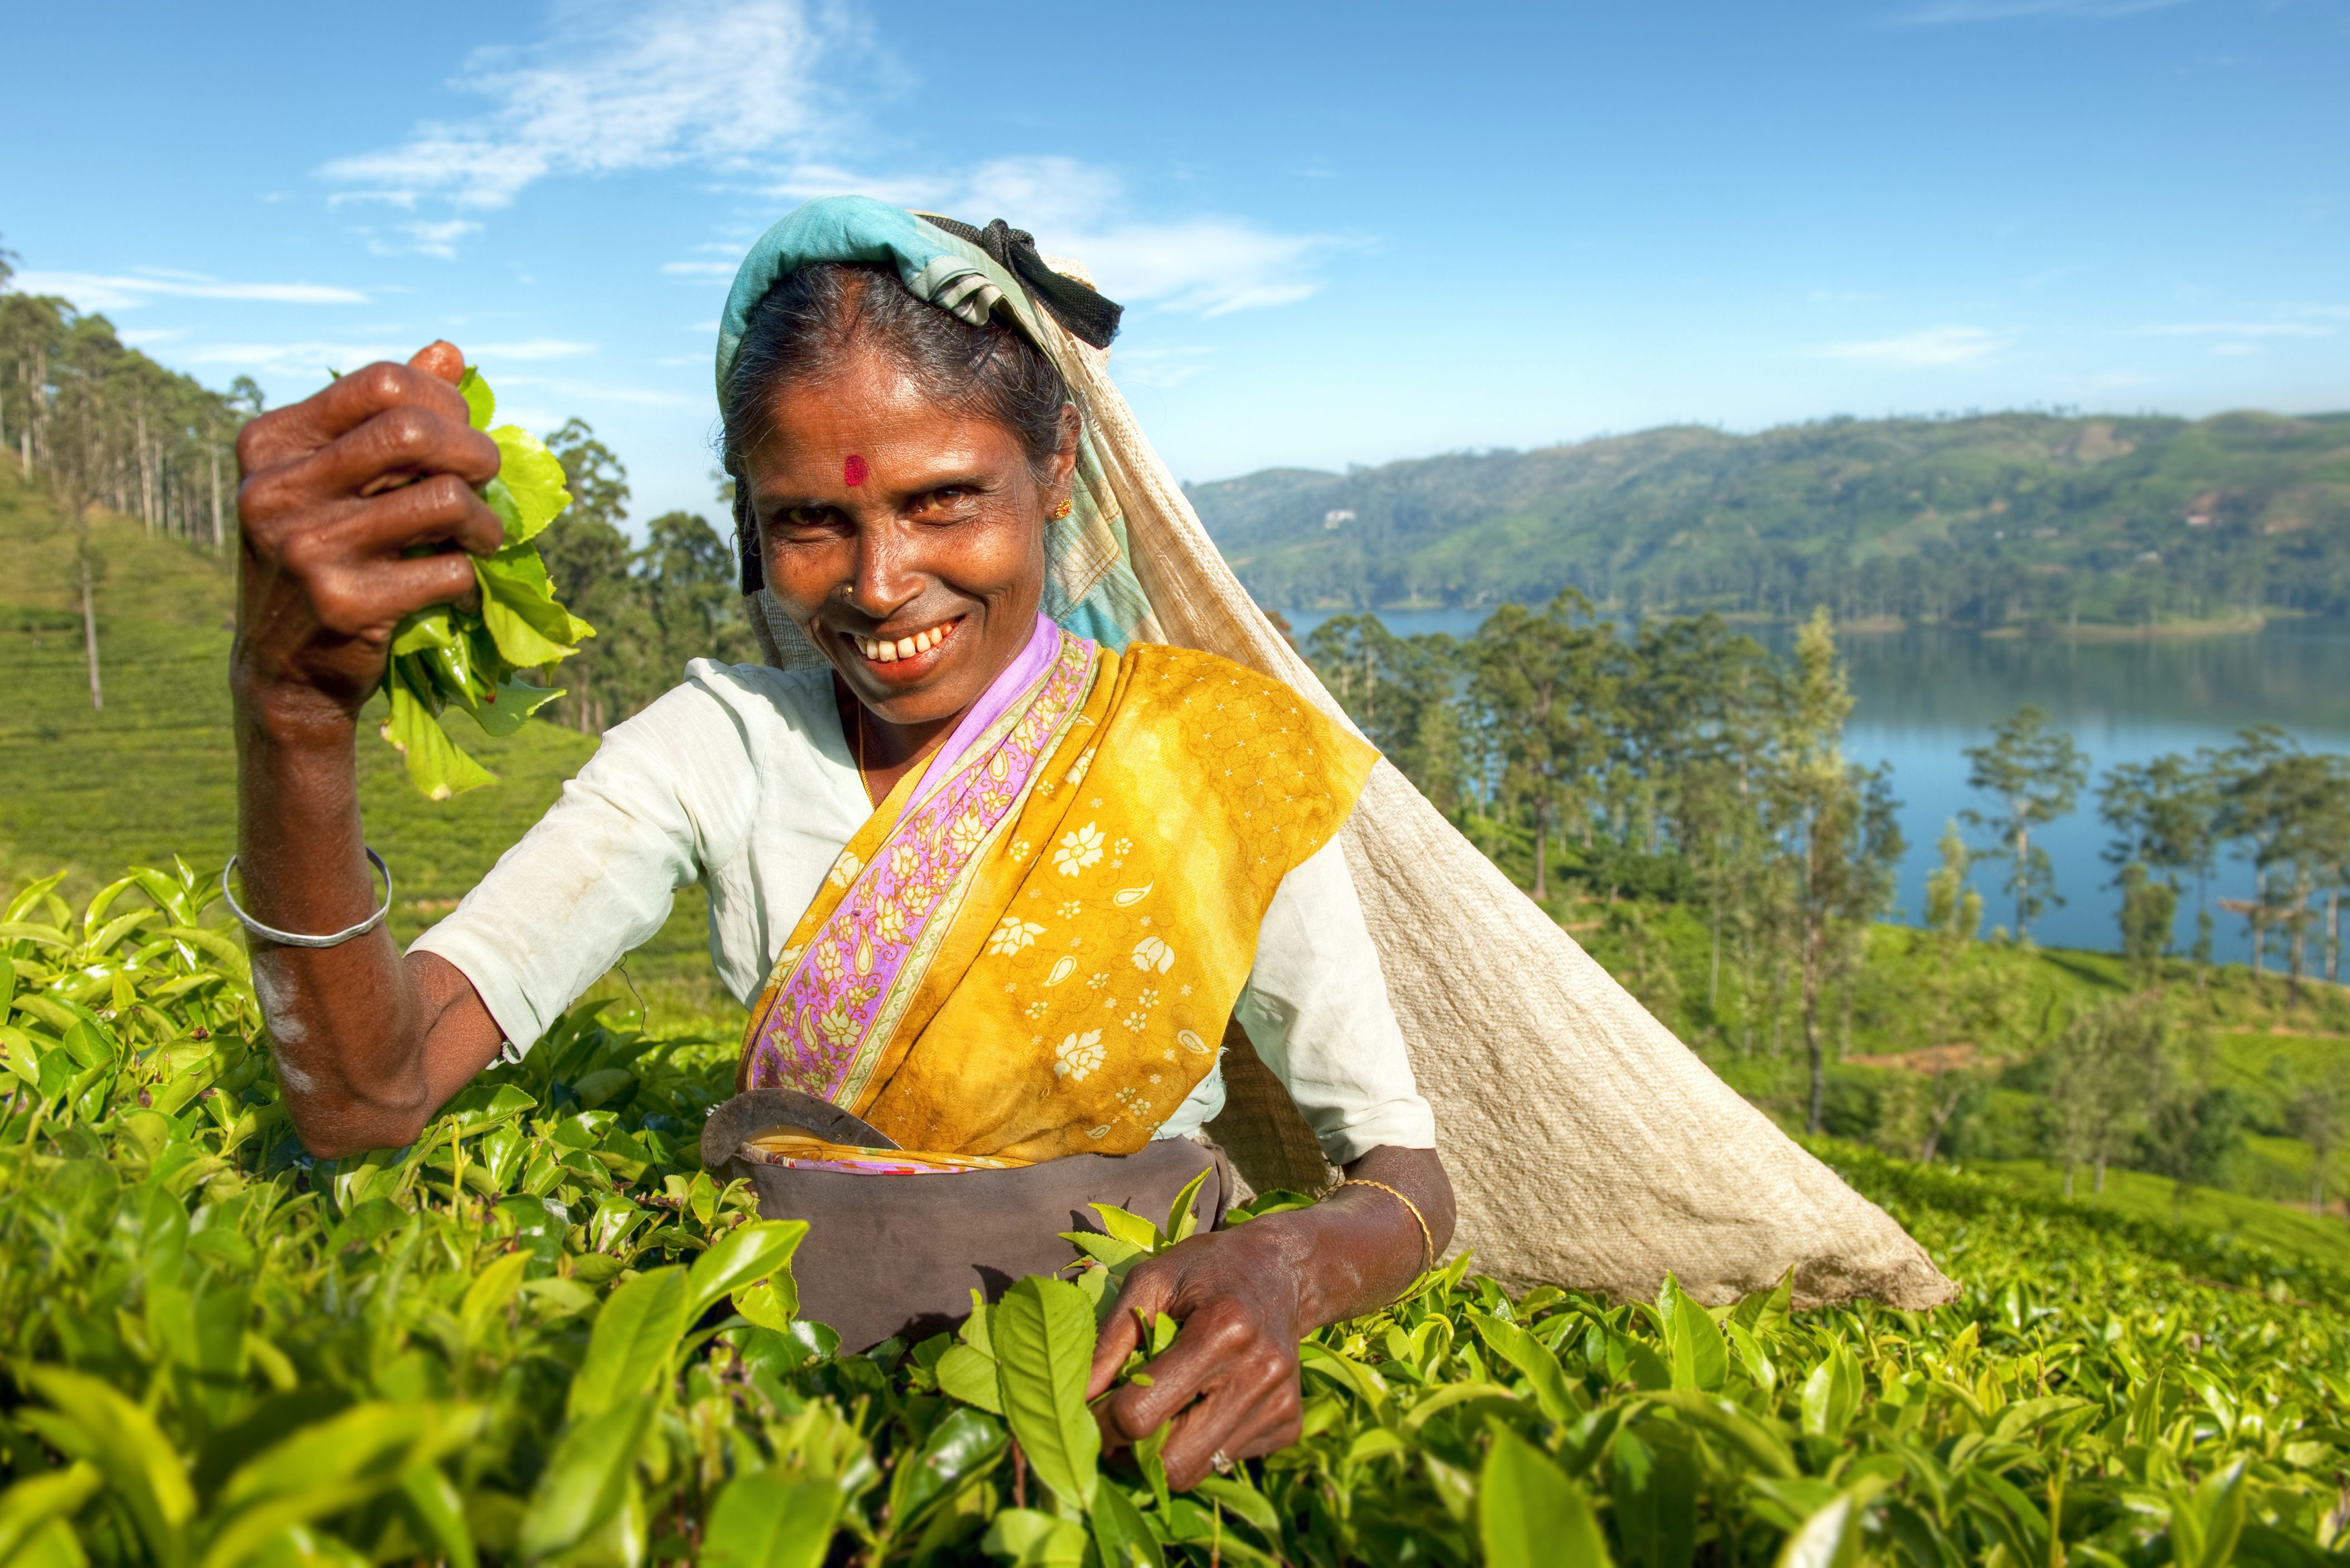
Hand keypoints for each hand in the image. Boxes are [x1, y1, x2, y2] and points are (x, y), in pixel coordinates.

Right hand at [232, 342, 503, 734]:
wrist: (284, 671)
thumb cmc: (322, 557)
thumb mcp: (332, 481)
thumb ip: (384, 417)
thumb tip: (449, 351)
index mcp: (268, 444)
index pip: (379, 382)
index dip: (443, 399)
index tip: (462, 429)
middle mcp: (275, 490)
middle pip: (414, 431)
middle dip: (476, 451)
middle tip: (488, 478)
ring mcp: (306, 548)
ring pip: (443, 499)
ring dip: (485, 522)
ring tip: (484, 539)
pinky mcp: (344, 604)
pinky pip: (449, 570)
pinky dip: (471, 577)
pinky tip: (461, 587)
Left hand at [1086, 1223, 1308, 1490]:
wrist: (1283, 1270)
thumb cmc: (1207, 1269)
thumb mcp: (1150, 1281)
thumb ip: (1110, 1339)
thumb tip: (1076, 1397)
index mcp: (1222, 1330)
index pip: (1142, 1413)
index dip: (1101, 1424)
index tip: (1086, 1414)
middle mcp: (1259, 1374)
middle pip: (1174, 1462)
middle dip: (1130, 1456)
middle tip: (1113, 1433)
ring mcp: (1279, 1404)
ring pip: (1198, 1470)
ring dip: (1162, 1456)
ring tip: (1153, 1417)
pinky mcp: (1290, 1425)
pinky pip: (1227, 1461)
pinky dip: (1200, 1445)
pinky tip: (1201, 1405)